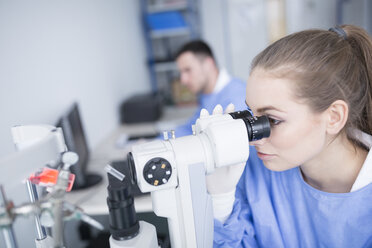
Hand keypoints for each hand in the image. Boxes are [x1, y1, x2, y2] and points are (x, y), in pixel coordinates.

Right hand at [205, 104, 246, 221]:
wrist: (219, 188)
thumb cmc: (231, 175)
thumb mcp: (238, 164)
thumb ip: (240, 155)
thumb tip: (241, 144)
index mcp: (229, 142)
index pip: (229, 125)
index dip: (229, 115)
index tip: (231, 107)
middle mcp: (218, 141)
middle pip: (217, 123)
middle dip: (217, 114)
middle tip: (219, 108)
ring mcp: (209, 145)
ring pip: (206, 128)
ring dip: (206, 118)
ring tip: (207, 112)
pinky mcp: (200, 150)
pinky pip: (197, 137)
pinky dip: (196, 129)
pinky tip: (196, 123)